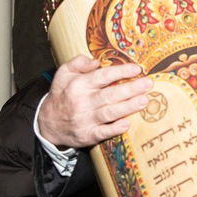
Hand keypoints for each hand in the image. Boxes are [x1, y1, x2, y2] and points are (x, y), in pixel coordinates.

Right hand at [35, 55, 152, 148]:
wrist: (47, 123)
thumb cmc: (61, 95)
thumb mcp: (63, 74)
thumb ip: (78, 62)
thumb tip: (96, 60)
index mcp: (79, 85)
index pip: (103, 76)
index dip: (121, 72)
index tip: (137, 69)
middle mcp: (83, 102)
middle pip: (111, 95)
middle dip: (132, 89)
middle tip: (148, 84)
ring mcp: (85, 120)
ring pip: (110, 112)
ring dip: (129, 107)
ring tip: (144, 100)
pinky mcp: (88, 135)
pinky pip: (103, 132)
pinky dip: (115, 128)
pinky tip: (127, 123)